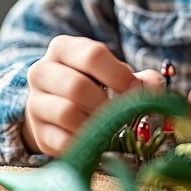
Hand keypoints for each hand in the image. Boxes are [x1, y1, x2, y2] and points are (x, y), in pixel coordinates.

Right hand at [21, 35, 156, 156]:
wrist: (56, 106)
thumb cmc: (92, 84)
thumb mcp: (112, 73)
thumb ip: (137, 78)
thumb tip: (156, 87)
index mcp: (64, 48)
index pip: (92, 55)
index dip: (119, 75)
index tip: (134, 92)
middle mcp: (42, 71)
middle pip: (76, 86)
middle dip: (106, 103)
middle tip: (121, 114)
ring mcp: (35, 102)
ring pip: (67, 113)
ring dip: (95, 124)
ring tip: (108, 126)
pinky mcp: (38, 131)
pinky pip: (62, 140)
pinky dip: (85, 143)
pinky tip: (96, 140)